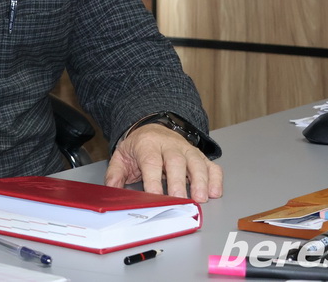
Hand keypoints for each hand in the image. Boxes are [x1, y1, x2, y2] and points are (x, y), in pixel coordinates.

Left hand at [104, 123, 222, 202]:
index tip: (155, 197)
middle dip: (179, 182)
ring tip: (201, 198)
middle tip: (180, 200)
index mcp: (147, 144)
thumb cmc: (139, 147)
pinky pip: (211, 165)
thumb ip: (115, 175)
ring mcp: (186, 149)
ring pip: (196, 162)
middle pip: (176, 161)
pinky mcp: (199, 155)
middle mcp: (169, 145)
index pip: (151, 162)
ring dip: (201, 181)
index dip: (153, 180)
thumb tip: (112, 193)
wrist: (152, 128)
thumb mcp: (122, 157)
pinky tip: (215, 192)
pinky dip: (215, 178)